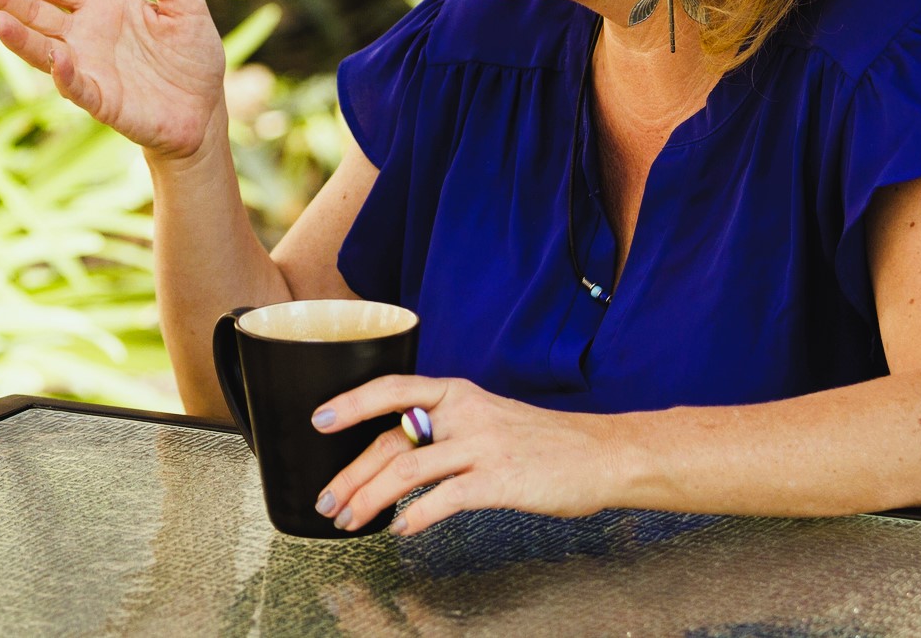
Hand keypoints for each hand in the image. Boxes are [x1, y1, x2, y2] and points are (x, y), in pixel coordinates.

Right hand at [0, 0, 225, 160]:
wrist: (205, 110)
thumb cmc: (192, 56)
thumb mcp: (184, 4)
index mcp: (100, 6)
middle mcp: (85, 36)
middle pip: (35, 12)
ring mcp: (89, 69)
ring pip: (44, 50)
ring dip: (20, 37)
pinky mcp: (102, 101)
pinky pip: (78, 87)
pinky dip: (66, 75)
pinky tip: (57, 60)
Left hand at [311, 376, 623, 534]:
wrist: (602, 453)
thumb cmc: (542, 441)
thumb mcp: (487, 416)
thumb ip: (445, 426)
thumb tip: (395, 449)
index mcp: (458, 393)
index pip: (393, 389)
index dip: (352, 402)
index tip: (318, 419)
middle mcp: (464, 414)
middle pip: (390, 440)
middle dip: (350, 474)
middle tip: (326, 499)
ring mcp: (481, 446)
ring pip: (406, 471)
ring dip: (369, 500)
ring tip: (350, 521)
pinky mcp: (498, 481)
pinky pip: (443, 500)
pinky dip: (415, 517)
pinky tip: (401, 530)